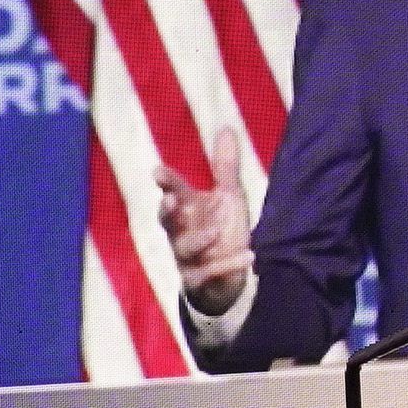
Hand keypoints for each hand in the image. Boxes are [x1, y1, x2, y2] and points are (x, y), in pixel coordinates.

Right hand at [154, 125, 253, 313]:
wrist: (226, 276)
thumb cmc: (222, 230)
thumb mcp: (228, 196)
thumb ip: (225, 167)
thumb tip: (226, 127)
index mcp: (187, 210)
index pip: (173, 192)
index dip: (166, 183)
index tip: (157, 171)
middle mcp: (181, 232)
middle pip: (167, 222)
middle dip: (168, 211)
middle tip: (171, 200)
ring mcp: (187, 258)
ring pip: (184, 249)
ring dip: (198, 239)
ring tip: (215, 231)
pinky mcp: (199, 280)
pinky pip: (209, 274)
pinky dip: (228, 265)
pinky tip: (250, 255)